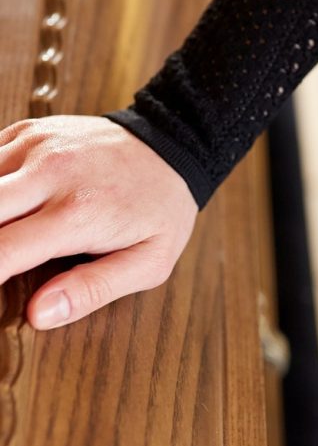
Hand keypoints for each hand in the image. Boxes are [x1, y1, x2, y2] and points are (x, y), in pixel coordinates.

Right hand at [0, 115, 197, 329]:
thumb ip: (92, 290)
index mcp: (77, 213)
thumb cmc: (160, 208)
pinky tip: (6, 206)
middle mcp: (50, 173)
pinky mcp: (28, 131)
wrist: (173, 144)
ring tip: (7, 236)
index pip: (0, 251)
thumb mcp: (148, 262)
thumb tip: (38, 315)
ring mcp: (36, 146)